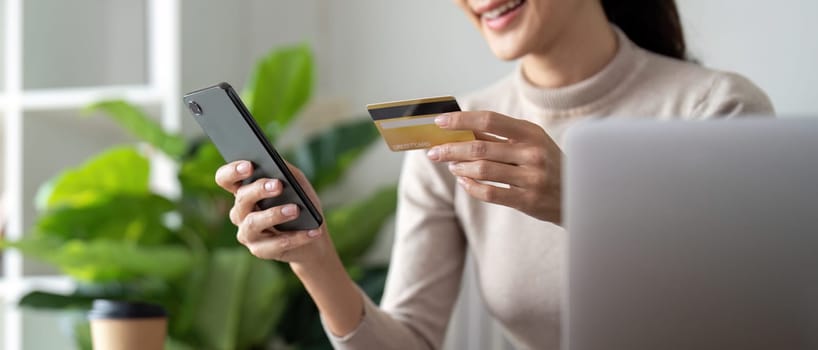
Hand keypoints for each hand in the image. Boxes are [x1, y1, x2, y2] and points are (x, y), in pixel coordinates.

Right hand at [215, 160, 332, 264]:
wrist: (314, 238)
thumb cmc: (302, 204)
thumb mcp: (297, 182)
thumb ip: (285, 170)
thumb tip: (276, 162)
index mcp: (244, 192)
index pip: (225, 179)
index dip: (232, 172)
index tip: (249, 165)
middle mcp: (240, 213)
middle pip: (241, 199)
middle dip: (258, 190)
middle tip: (278, 185)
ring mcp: (247, 234)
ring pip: (253, 223)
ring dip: (275, 215)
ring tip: (295, 210)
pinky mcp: (260, 251)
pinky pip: (276, 244)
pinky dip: (297, 237)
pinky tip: (313, 231)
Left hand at [426, 111, 562, 222]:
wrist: (579, 194)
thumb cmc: (547, 164)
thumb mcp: (531, 143)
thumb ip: (499, 138)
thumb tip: (460, 131)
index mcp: (531, 132)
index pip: (489, 120)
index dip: (461, 120)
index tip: (440, 121)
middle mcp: (533, 153)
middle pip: (480, 148)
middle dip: (451, 149)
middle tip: (434, 151)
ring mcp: (532, 178)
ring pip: (482, 170)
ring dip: (460, 167)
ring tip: (451, 165)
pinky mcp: (528, 200)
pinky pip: (490, 193)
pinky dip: (471, 186)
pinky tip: (464, 181)